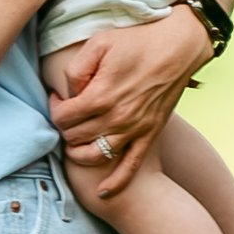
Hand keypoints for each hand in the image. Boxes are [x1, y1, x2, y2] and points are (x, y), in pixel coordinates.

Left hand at [48, 0, 211, 199]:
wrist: (179, 47)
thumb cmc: (138, 41)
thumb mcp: (99, 43)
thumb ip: (76, 69)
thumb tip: (68, 92)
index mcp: (100, 95)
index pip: (62, 118)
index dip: (54, 109)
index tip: (58, 99)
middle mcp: (116, 118)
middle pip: (75, 137)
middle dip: (64, 128)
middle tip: (67, 115)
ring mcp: (134, 130)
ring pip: (94, 156)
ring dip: (78, 154)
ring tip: (74, 143)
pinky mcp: (149, 135)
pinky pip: (130, 167)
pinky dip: (115, 184)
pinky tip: (102, 193)